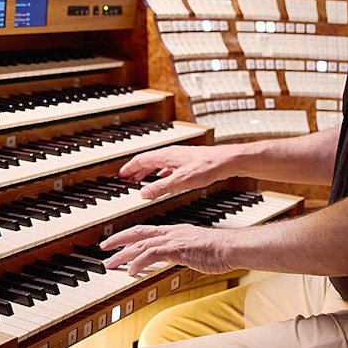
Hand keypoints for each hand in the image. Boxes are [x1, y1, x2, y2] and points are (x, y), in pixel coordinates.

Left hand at [101, 223, 236, 275]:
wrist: (231, 248)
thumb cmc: (218, 250)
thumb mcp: (194, 249)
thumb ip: (181, 252)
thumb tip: (174, 259)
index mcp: (174, 231)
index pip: (145, 231)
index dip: (129, 235)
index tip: (116, 241)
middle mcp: (170, 232)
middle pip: (138, 234)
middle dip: (118, 240)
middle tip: (103, 248)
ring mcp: (173, 240)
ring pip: (140, 245)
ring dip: (123, 255)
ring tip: (111, 264)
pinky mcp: (177, 249)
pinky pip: (152, 254)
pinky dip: (139, 262)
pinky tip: (131, 270)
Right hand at [118, 144, 232, 199]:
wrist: (226, 161)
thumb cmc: (206, 167)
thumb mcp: (180, 181)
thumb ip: (160, 188)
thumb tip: (143, 193)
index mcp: (165, 156)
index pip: (140, 160)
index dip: (129, 168)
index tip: (120, 175)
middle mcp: (170, 154)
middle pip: (147, 160)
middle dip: (136, 170)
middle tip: (127, 179)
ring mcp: (179, 157)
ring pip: (157, 163)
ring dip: (147, 171)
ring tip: (142, 180)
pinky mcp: (187, 161)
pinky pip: (167, 166)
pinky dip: (160, 173)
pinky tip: (164, 179)